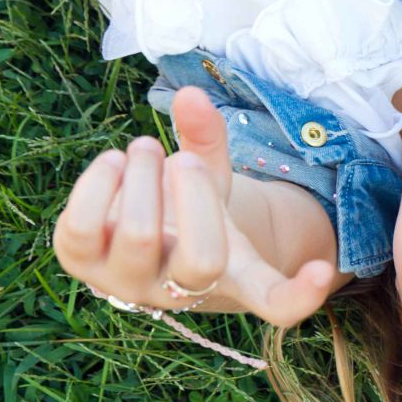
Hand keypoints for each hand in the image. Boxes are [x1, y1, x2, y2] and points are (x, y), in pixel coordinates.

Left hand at [51, 87, 343, 326]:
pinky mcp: (79, 264)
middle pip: (201, 259)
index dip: (300, 294)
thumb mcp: (211, 178)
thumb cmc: (187, 210)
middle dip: (193, 193)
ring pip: (141, 236)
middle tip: (184, 160)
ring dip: (144, 175)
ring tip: (145, 149)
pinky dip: (100, 181)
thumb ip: (209, 141)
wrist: (133, 237)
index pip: (275, 305)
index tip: (322, 270)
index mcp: (232, 280)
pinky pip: (83, 224)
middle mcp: (180, 295)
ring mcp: (126, 285)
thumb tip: (192, 96)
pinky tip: (115, 164)